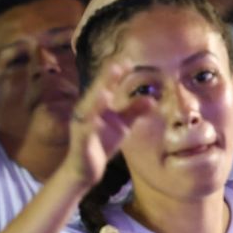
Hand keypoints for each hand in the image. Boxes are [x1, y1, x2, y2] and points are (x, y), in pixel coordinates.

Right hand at [63, 60, 133, 189]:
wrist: (86, 170)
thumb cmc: (103, 143)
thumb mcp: (122, 125)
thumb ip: (134, 111)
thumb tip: (152, 99)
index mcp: (98, 105)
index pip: (107, 86)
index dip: (116, 74)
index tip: (128, 62)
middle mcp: (87, 111)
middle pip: (97, 92)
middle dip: (105, 80)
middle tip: (116, 66)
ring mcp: (82, 125)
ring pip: (88, 110)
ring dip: (96, 101)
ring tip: (105, 91)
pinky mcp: (80, 141)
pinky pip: (85, 132)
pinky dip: (89, 126)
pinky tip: (95, 120)